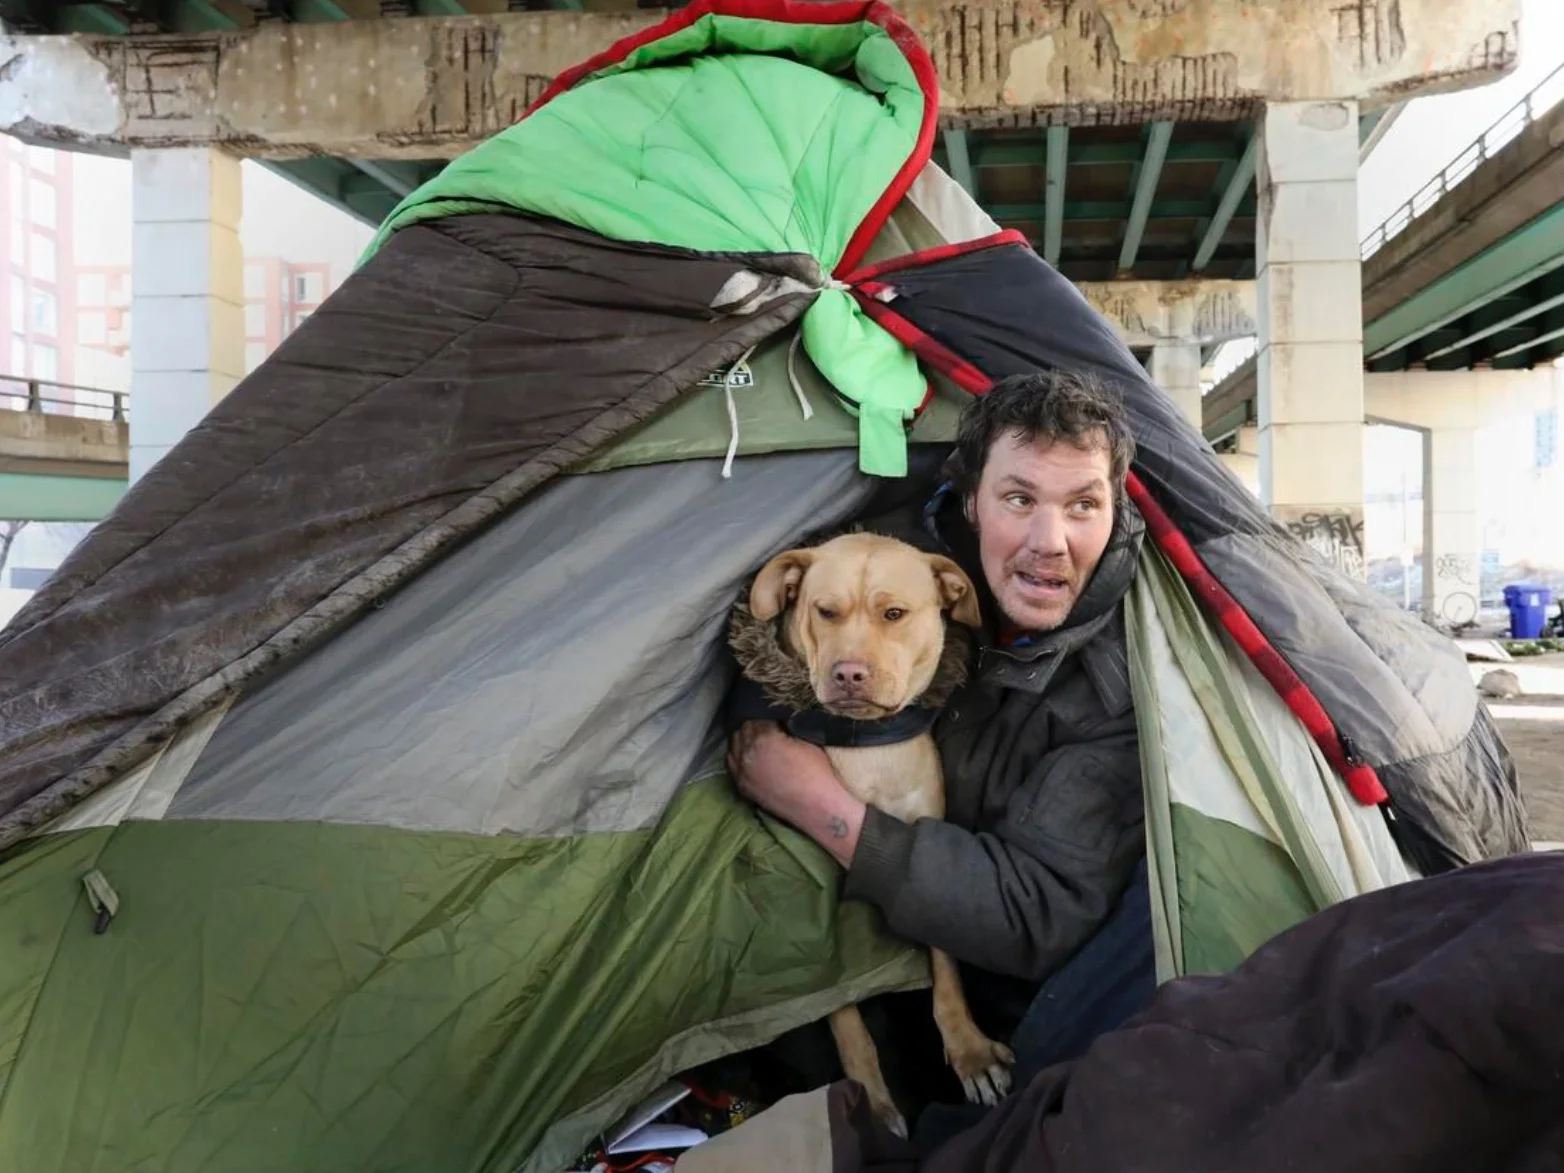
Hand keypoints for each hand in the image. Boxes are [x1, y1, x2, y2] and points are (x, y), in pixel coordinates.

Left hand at [727, 721, 865, 866]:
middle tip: (767, 727)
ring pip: (734, 746)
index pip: (757, 718)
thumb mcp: (805, 740)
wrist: (816, 806)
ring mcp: (742, 772)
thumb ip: (785, 727)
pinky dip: (738, 756)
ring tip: (757, 740)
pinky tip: (748, 755)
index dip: (768, 717)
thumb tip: (777, 721)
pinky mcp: (743, 786)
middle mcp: (747, 754)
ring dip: (743, 740)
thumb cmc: (816, 771)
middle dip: (754, 727)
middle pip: (743, 730)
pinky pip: (732, 765)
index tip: (775, 719)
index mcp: (763, 739)